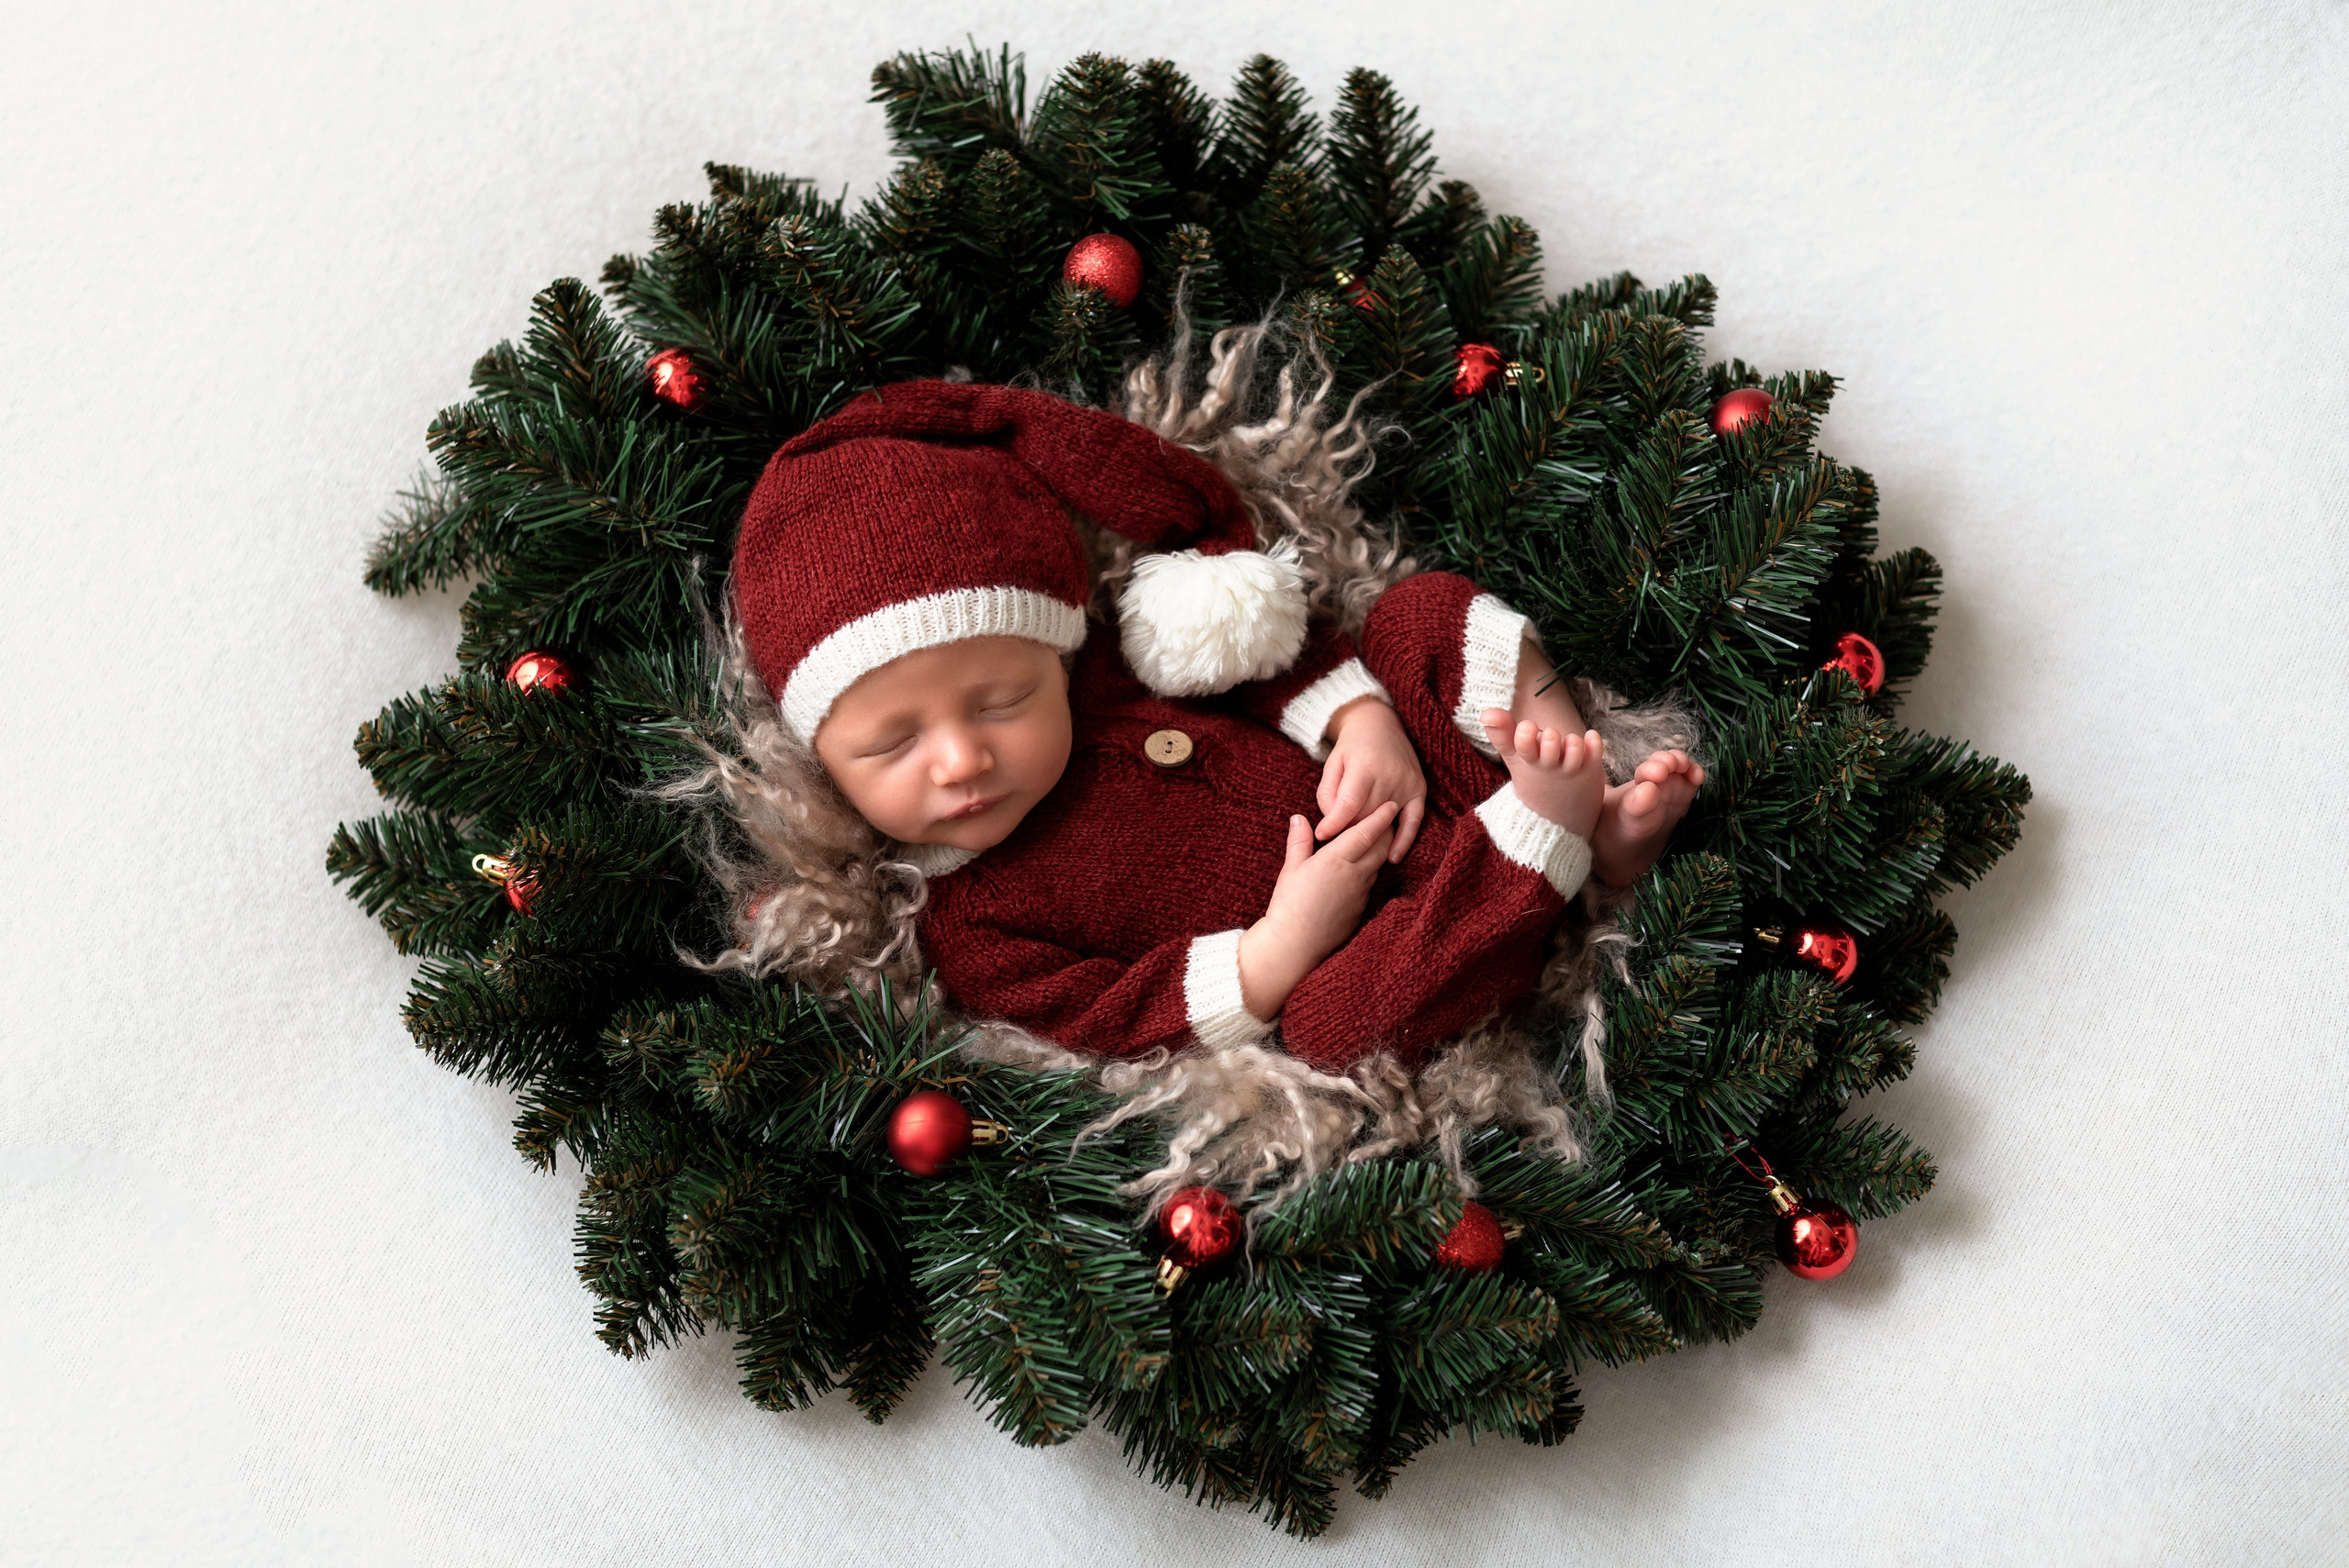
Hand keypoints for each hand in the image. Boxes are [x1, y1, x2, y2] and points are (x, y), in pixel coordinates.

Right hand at [1237, 802, 1398, 1018]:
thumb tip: (1299, 818)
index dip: (1380, 817)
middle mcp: (1355, 875)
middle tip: (1384, 818)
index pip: (1366, 832)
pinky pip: (1370, 884)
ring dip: (1379, 851)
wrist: (1295, 945)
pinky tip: (1359, 870)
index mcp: (1336, 859)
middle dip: (1386, 831)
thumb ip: (1299, 841)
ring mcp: (1361, 893)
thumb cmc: (1289, 904)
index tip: (1390, 805)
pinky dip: (1369, 871)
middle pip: (1381, 847)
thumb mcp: (1291, 869)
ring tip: (1373, 840)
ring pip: (1378, 865)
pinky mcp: (1361, 908)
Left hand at [1316, 697, 1426, 862]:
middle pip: (1367, 816)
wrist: (1380, 725)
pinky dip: (1404, 840)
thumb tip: (1331, 823)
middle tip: (1336, 844)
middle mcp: (1389, 775)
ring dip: (1371, 838)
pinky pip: (1415, 821)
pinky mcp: (1419, 789)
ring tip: (1358, 853)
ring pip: (1386, 821)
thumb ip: (1327, 793)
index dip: (1334, 824)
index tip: (1321, 837)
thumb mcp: (1332, 764)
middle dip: (1350, 831)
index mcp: (1365, 766)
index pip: (1349, 804)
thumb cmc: (1350, 748)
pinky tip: (1392, 858)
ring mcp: (1407, 783)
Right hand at [1480, 710, 1605, 839]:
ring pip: (1574, 751)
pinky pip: (1596, 753)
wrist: (1557, 816)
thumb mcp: (1514, 757)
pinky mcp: (1590, 769)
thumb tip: (1485, 713)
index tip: (1527, 728)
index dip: (1525, 735)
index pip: (1521, 744)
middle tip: (1550, 736)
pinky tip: (1591, 738)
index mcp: (1527, 759)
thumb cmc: (1534, 775)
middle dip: (1550, 738)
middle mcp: (1547, 764)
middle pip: (1549, 747)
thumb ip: (1501, 732)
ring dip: (1573, 743)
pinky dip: (1595, 743)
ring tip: (1571, 742)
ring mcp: (1569, 768)